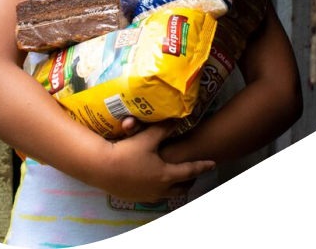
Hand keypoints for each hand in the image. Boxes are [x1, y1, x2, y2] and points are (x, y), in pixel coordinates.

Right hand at [101, 120, 215, 201]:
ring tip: (176, 178)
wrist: (102, 169)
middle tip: (193, 173)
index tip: (213, 163)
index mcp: (166, 175)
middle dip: (190, 180)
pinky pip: (154, 195)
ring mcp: (148, 196)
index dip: (202, 166)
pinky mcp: (136, 198)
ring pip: (168, 194)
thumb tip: (178, 119)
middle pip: (181, 188)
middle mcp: (160, 189)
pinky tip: (154, 180)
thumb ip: (164, 129)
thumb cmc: (127, 153)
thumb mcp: (148, 138)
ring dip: (175, 186)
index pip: (190, 171)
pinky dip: (160, 188)